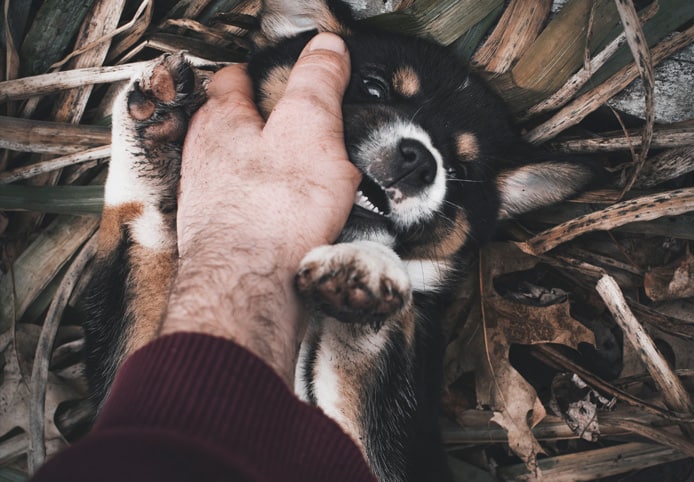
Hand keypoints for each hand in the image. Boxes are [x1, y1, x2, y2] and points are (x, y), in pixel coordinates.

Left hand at [161, 33, 358, 384]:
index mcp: (223, 122)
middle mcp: (206, 159)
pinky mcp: (224, 239)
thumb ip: (318, 84)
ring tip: (300, 179)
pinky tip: (292, 222)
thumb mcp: (310, 129)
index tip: (277, 74)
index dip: (258, 73)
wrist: (250, 289)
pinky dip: (269, 210)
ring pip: (239, 173)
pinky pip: (249, 212)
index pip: (233, 80)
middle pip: (232, 127)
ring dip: (266, 172)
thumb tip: (328, 48)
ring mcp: (211, 202)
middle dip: (261, 125)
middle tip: (294, 128)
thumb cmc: (273, 212)